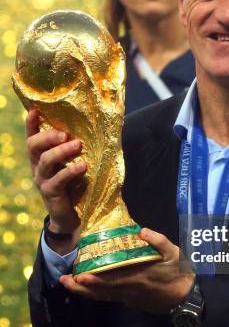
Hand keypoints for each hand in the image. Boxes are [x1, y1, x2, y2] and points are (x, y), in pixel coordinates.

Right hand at [26, 109, 85, 252]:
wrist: (71, 216)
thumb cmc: (74, 185)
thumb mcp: (72, 164)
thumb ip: (75, 150)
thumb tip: (99, 128)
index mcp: (41, 157)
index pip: (32, 137)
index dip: (31, 124)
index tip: (34, 110)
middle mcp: (37, 166)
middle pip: (33, 146)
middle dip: (47, 136)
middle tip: (64, 134)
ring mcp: (42, 180)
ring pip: (45, 161)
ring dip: (61, 151)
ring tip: (77, 145)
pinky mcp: (51, 193)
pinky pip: (58, 179)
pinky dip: (71, 171)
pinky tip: (83, 166)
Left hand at [59, 228, 194, 313]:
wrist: (186, 297)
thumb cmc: (180, 272)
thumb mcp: (173, 252)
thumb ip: (158, 240)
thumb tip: (143, 230)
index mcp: (137, 276)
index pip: (110, 279)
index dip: (93, 280)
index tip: (78, 275)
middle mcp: (129, 289)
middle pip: (100, 290)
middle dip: (81, 287)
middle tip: (64, 280)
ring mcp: (130, 298)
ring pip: (103, 296)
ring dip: (85, 292)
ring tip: (70, 285)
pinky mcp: (132, 302)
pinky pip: (111, 298)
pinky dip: (98, 294)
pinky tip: (89, 289)